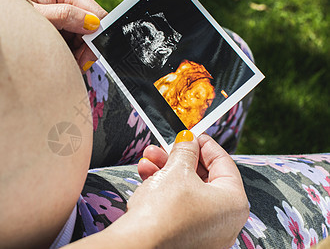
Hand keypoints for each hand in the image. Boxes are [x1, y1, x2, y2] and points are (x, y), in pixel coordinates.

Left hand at [20, 0, 106, 71]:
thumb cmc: (11, 19)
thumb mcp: (38, 17)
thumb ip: (65, 16)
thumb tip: (93, 21)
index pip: (96, 11)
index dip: (97, 31)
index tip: (89, 49)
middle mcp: (66, 4)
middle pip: (93, 28)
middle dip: (87, 46)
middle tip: (78, 62)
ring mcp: (64, 20)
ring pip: (86, 40)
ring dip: (81, 54)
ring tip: (67, 62)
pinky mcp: (61, 33)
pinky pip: (77, 47)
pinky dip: (74, 56)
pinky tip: (64, 60)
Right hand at [125, 131, 248, 247]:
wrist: (140, 245)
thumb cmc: (164, 212)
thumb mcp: (177, 170)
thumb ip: (186, 150)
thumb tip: (188, 140)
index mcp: (233, 202)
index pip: (224, 163)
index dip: (205, 144)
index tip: (192, 135)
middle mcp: (225, 221)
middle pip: (204, 177)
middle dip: (179, 158)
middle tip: (166, 146)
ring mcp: (207, 232)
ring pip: (188, 192)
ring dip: (167, 171)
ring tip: (148, 159)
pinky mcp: (187, 238)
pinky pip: (180, 208)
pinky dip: (166, 191)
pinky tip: (147, 176)